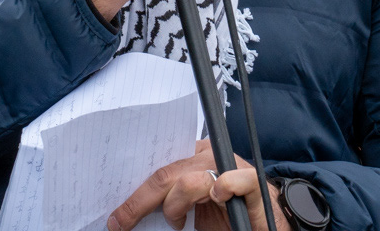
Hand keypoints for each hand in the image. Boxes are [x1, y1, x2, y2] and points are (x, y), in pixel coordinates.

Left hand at [107, 139, 291, 230]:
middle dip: (140, 202)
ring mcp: (230, 166)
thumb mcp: (189, 208)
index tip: (116, 215)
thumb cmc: (225, 215)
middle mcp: (208, 156)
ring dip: (176, 205)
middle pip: (167, 173)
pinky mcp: (251, 183)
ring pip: (190, 179)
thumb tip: (129, 215)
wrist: (264, 221)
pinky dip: (224, 188)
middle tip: (122, 223)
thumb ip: (168, 202)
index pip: (156, 165)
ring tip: (177, 222)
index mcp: (191, 157)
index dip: (134, 189)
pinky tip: (216, 199)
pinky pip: (234, 179)